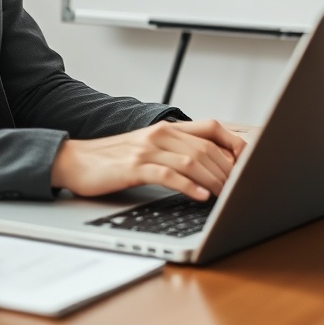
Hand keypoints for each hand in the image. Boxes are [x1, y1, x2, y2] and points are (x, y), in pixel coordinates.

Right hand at [50, 119, 246, 200]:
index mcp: (166, 128)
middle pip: (206, 148)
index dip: (234, 144)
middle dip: (227, 171)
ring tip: (226, 195)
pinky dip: (189, 186)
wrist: (75, 160)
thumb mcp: (148, 149)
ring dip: (213, 180)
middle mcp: (159, 134)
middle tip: (239, 188)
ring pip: (192, 160)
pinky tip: (200, 196)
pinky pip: (169, 174)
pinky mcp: (134, 167)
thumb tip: (210, 167)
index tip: (248, 163)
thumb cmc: (112, 159)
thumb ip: (175, 151)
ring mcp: (147, 149)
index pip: (211, 128)